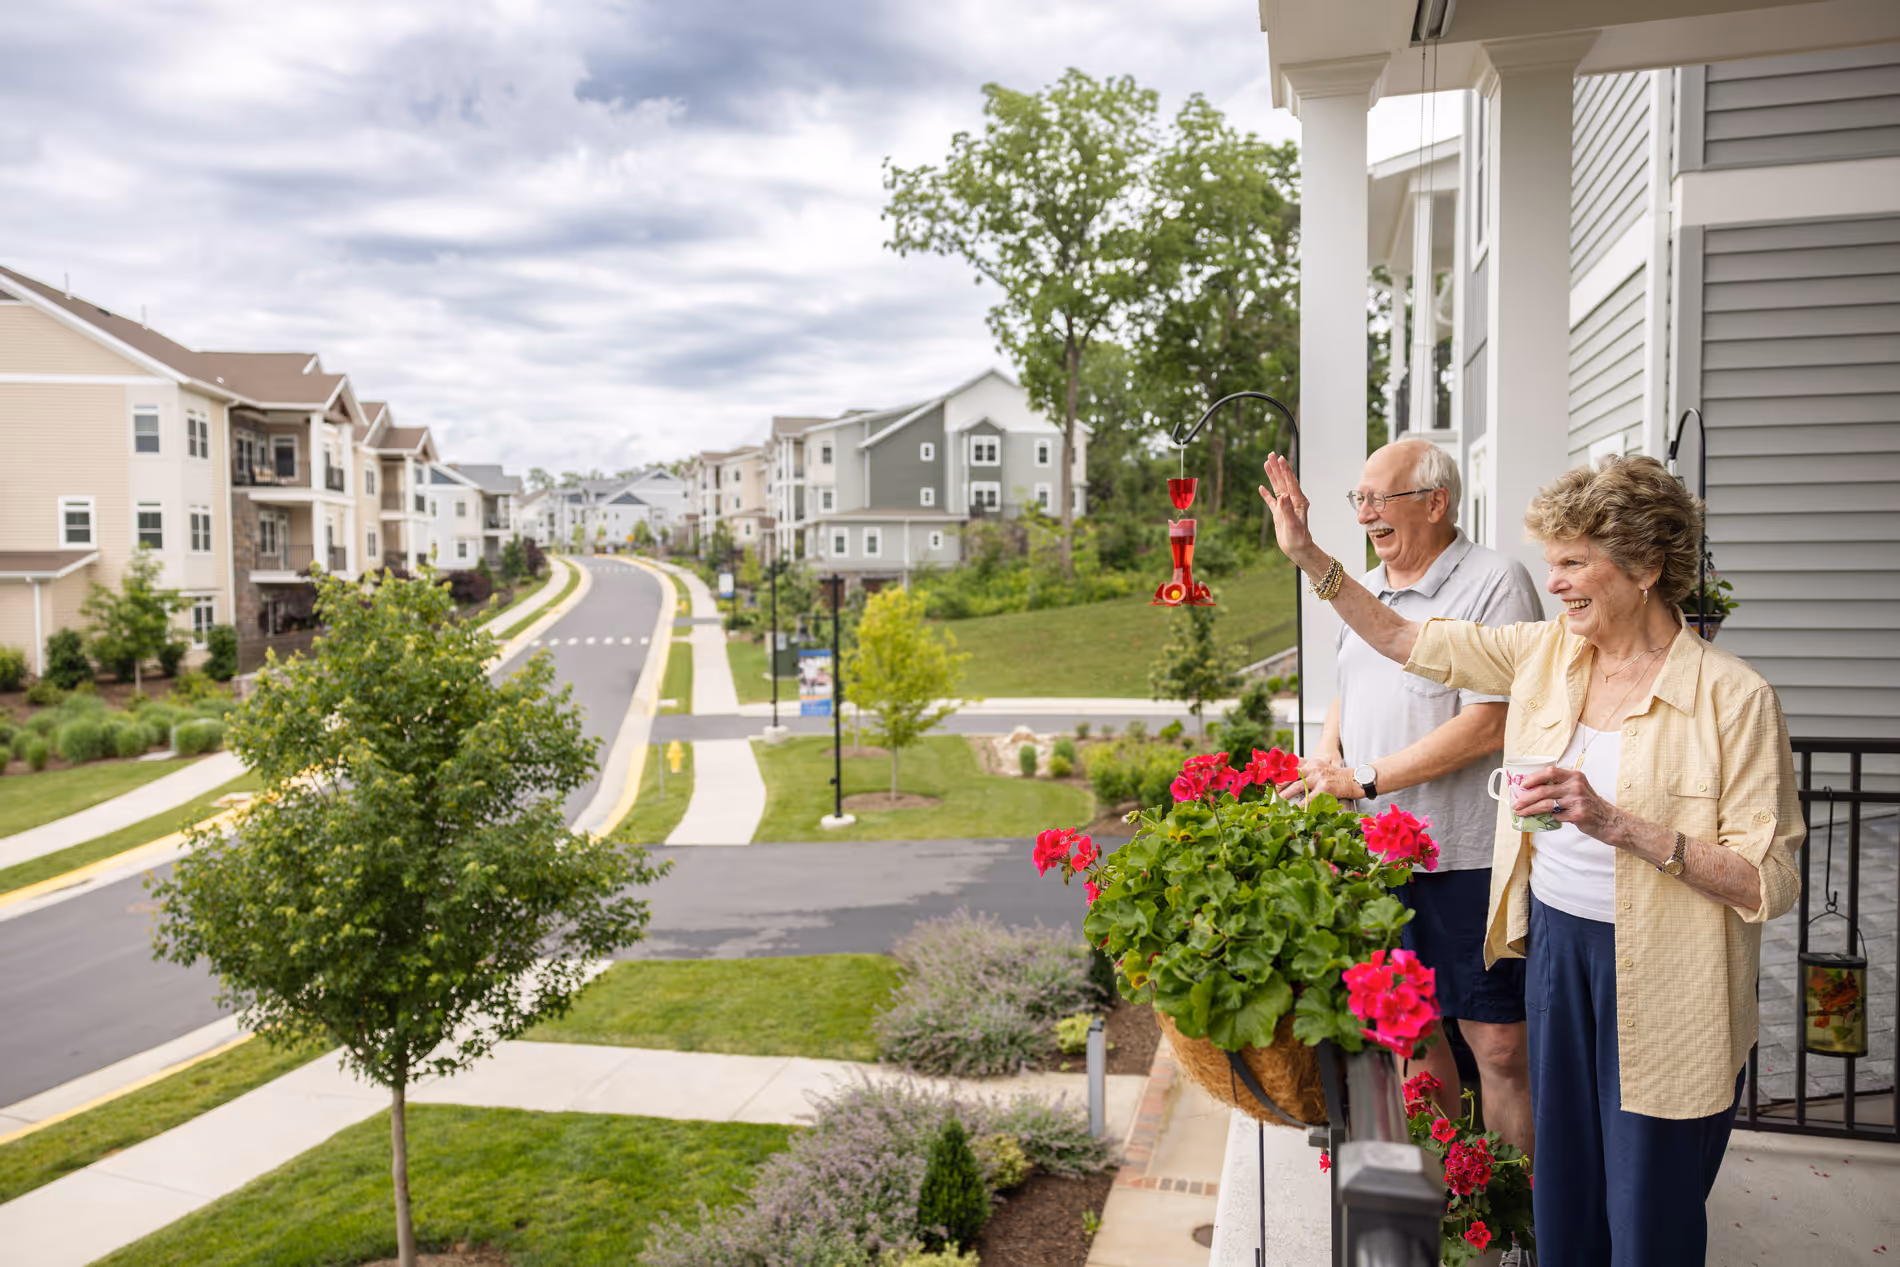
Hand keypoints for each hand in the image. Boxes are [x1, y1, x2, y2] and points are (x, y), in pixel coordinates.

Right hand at [1259, 453, 1324, 573]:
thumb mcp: (1293, 524)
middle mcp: (1292, 501)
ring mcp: (1285, 506)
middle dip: (1277, 468)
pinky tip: (1262, 487)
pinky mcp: (1279, 514)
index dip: (1285, 470)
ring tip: (1266, 464)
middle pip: (1283, 481)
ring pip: (1277, 487)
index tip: (1280, 458)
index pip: (1290, 482)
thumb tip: (1283, 496)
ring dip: (1272, 476)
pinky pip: (1272, 501)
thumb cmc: (1298, 539)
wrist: (1298, 549)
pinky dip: (1267, 493)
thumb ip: (1287, 509)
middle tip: (1271, 455)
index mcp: (1298, 501)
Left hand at [1276, 759, 1364, 806]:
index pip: (1293, 763)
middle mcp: (1314, 768)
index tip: (1271, 775)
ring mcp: (1319, 778)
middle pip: (1291, 774)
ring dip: (1286, 794)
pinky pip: (1309, 798)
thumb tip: (1296, 777)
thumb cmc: (1339, 776)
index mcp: (1313, 762)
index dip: (1280, 769)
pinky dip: (1301, 804)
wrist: (1355, 779)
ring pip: (1297, 786)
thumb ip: (1311, 769)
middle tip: (1272, 790)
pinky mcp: (1325, 788)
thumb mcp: (1324, 767)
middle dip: (1280, 783)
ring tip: (1279, 800)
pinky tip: (1295, 809)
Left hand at [1513, 766, 1615, 840]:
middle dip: (1526, 798)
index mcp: (1574, 776)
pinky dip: (1550, 817)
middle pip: (1543, 790)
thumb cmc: (1588, 803)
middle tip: (1516, 804)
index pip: (1550, 772)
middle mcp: (1576, 786)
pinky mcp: (1578, 815)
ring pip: (1546, 805)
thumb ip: (1559, 786)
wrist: (1608, 820)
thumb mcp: (1577, 788)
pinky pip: (1556, 816)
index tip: (1522, 785)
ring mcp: (1577, 801)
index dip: (1534, 778)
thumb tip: (1530, 789)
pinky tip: (1549, 818)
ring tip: (1520, 813)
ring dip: (1530, 810)